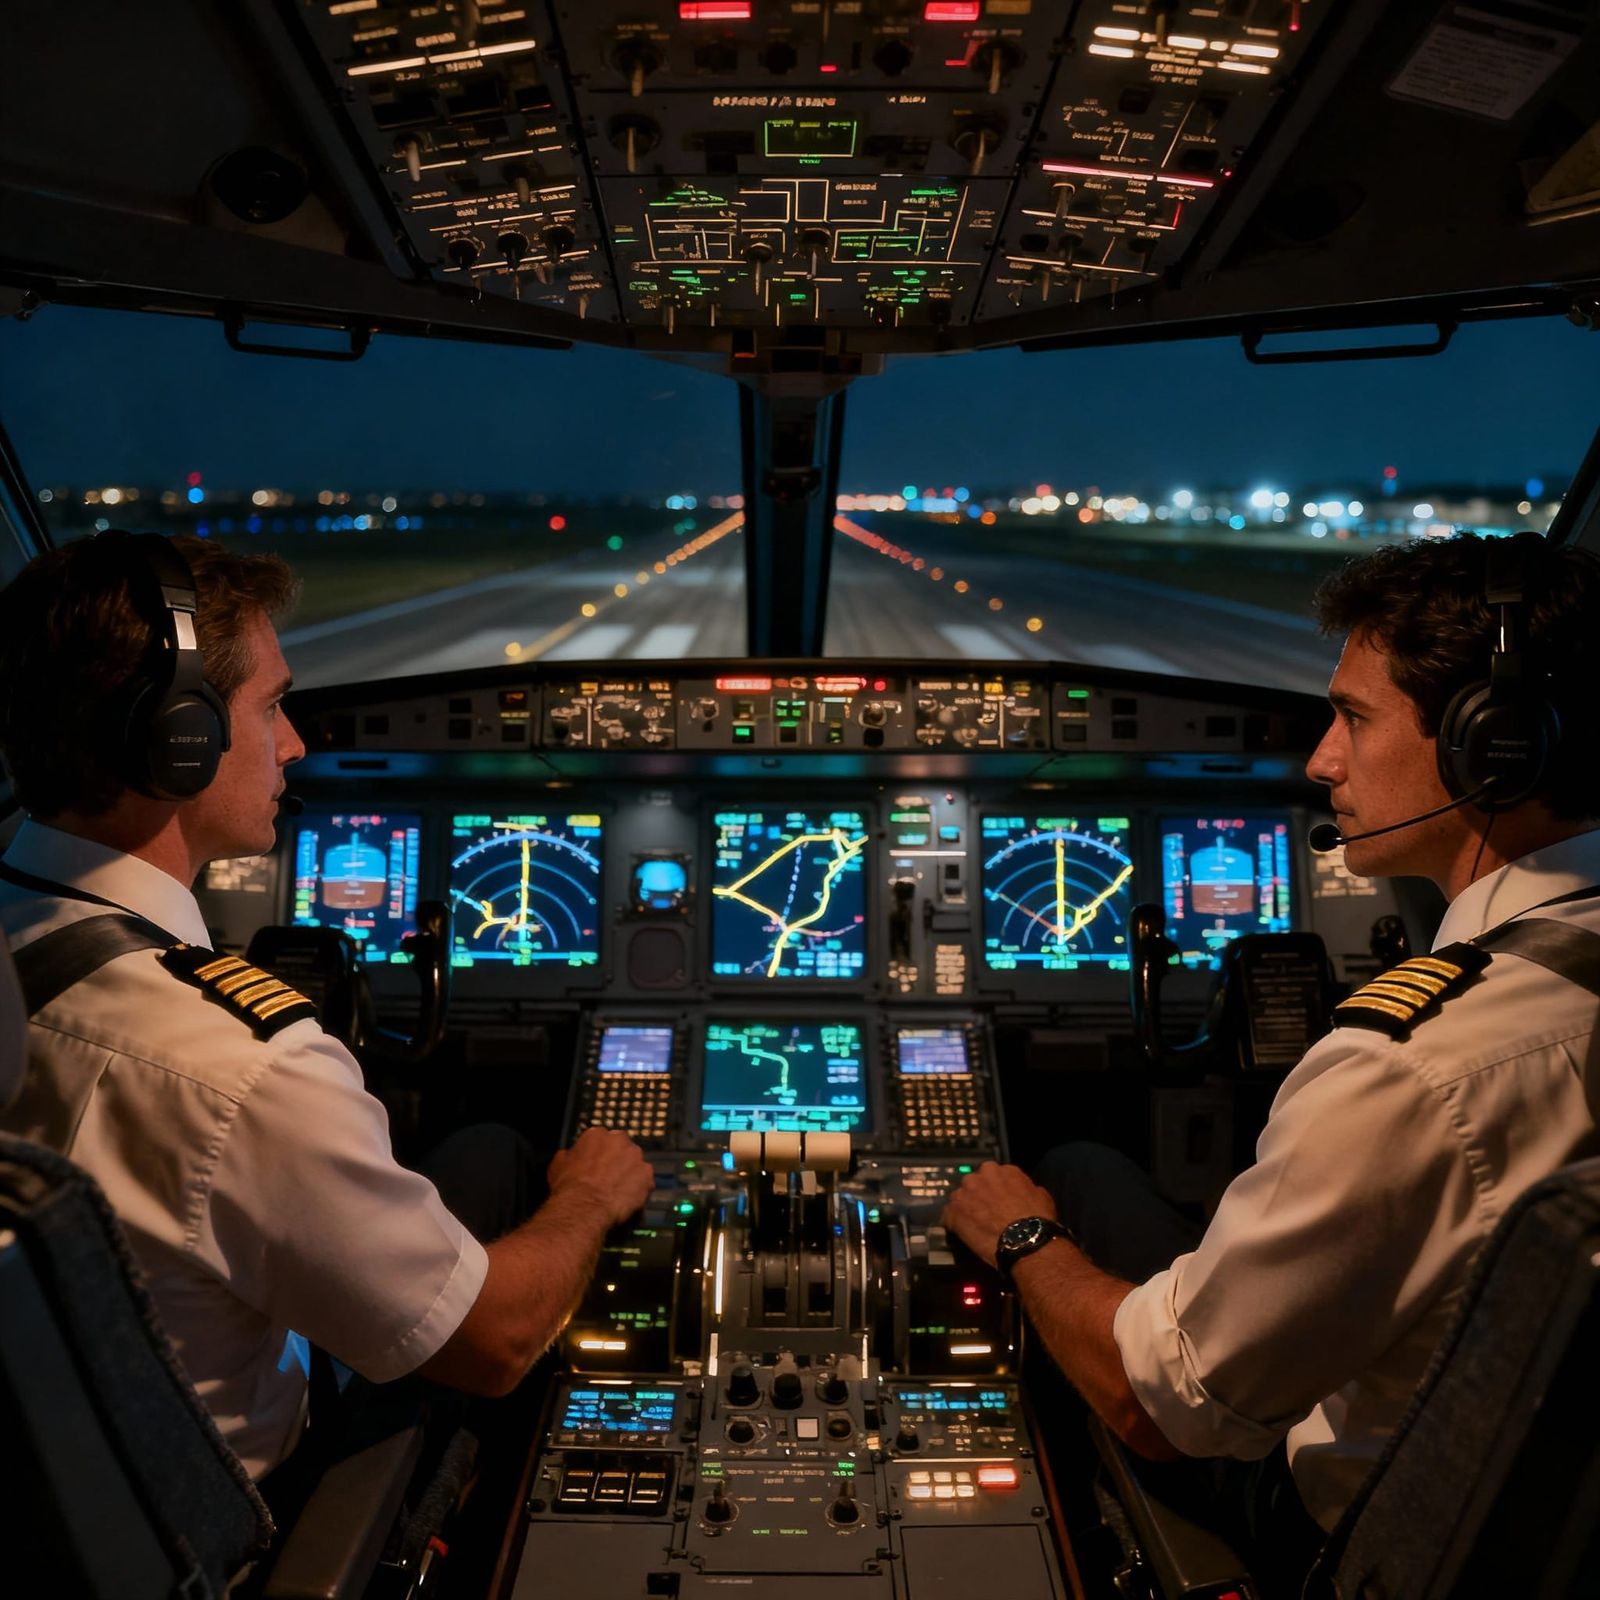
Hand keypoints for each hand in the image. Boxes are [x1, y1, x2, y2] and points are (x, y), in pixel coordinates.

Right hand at [548, 1127, 655, 1227]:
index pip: (603, 1139)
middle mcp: (619, 1141)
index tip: (599, 1164)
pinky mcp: (647, 1175)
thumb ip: (568, 1155)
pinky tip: (627, 1200)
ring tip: (618, 1192)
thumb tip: (568, 1156)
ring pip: (635, 1164)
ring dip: (629, 1175)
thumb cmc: (569, 1187)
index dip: (601, 1154)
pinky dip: (639, 1190)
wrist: (583, 1207)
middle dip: (618, 1162)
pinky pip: (646, 1182)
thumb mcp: (557, 1165)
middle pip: (623, 1148)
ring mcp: (636, 1157)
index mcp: (597, 1135)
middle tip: (609, 1178)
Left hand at [942, 1162, 1058, 1268]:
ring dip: (964, 1208)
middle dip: (977, 1195)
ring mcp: (965, 1193)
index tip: (997, 1200)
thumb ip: (1025, 1187)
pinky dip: (954, 1223)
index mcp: (1003, 1170)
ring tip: (973, 1224)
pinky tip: (962, 1233)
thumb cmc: (1038, 1220)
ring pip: (959, 1198)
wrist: (1025, 1240)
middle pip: (974, 1183)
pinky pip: (948, 1216)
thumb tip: (1022, 1190)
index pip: (993, 1175)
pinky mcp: (954, 1212)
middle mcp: (981, 1176)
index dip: (994, 1189)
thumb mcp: (1041, 1195)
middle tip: (985, 1212)